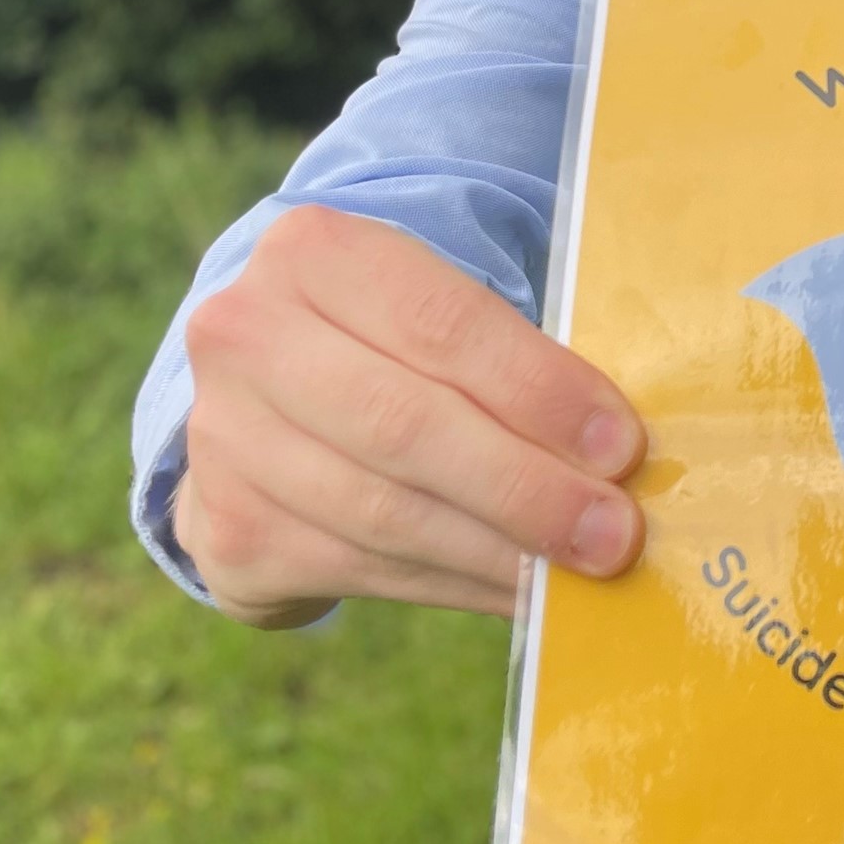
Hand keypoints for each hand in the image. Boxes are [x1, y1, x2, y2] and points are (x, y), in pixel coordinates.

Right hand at [170, 205, 647, 627]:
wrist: (268, 394)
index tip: (622, 447)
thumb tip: (618, 449)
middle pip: (406, 427)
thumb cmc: (395, 342)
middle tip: (614, 535)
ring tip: (580, 573)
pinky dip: (454, 585)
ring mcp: (221, 438)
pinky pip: (359, 570)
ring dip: (498, 552)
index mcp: (313, 251)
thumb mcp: (434, 306)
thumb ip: (511, 355)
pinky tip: (519, 592)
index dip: (538, 391)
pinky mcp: (223, 530)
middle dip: (526, 488)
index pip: (441, 323)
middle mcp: (245, 336)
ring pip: (383, 512)